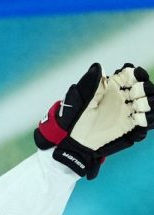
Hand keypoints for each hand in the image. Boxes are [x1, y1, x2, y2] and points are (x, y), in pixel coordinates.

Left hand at [35, 63, 153, 178]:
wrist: (77, 140)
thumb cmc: (76, 118)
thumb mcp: (81, 100)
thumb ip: (90, 83)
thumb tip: (97, 66)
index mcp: (110, 88)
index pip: (129, 76)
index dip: (136, 74)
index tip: (136, 75)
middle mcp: (121, 97)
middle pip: (141, 88)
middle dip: (145, 88)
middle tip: (139, 93)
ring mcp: (127, 111)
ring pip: (146, 102)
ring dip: (149, 102)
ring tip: (142, 107)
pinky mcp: (130, 124)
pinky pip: (145, 119)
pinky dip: (149, 118)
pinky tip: (144, 118)